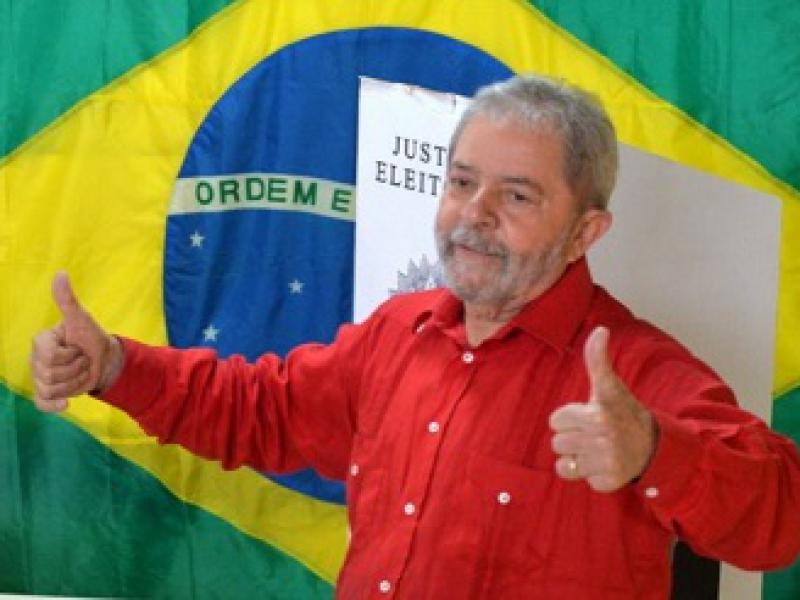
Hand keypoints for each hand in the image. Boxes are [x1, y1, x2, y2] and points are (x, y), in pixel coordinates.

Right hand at [30, 272, 122, 411]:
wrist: (104, 359)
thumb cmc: (91, 336)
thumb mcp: (81, 318)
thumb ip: (67, 299)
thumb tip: (61, 273)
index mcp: (41, 341)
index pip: (49, 357)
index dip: (70, 355)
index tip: (77, 347)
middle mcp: (36, 360)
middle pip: (51, 374)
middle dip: (76, 368)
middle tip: (82, 360)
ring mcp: (41, 377)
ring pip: (52, 389)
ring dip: (75, 382)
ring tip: (80, 371)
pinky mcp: (48, 392)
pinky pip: (42, 403)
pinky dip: (55, 406)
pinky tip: (67, 404)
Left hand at [549, 326, 655, 491]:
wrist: (654, 446)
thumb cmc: (624, 412)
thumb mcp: (609, 387)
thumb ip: (597, 360)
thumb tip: (600, 330)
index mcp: (598, 414)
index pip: (555, 420)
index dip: (569, 417)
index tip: (588, 415)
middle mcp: (602, 439)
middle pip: (557, 442)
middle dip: (572, 437)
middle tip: (593, 433)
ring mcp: (607, 462)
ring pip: (565, 463)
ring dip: (577, 457)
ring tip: (597, 448)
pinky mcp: (610, 482)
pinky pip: (581, 479)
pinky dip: (590, 474)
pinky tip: (604, 463)